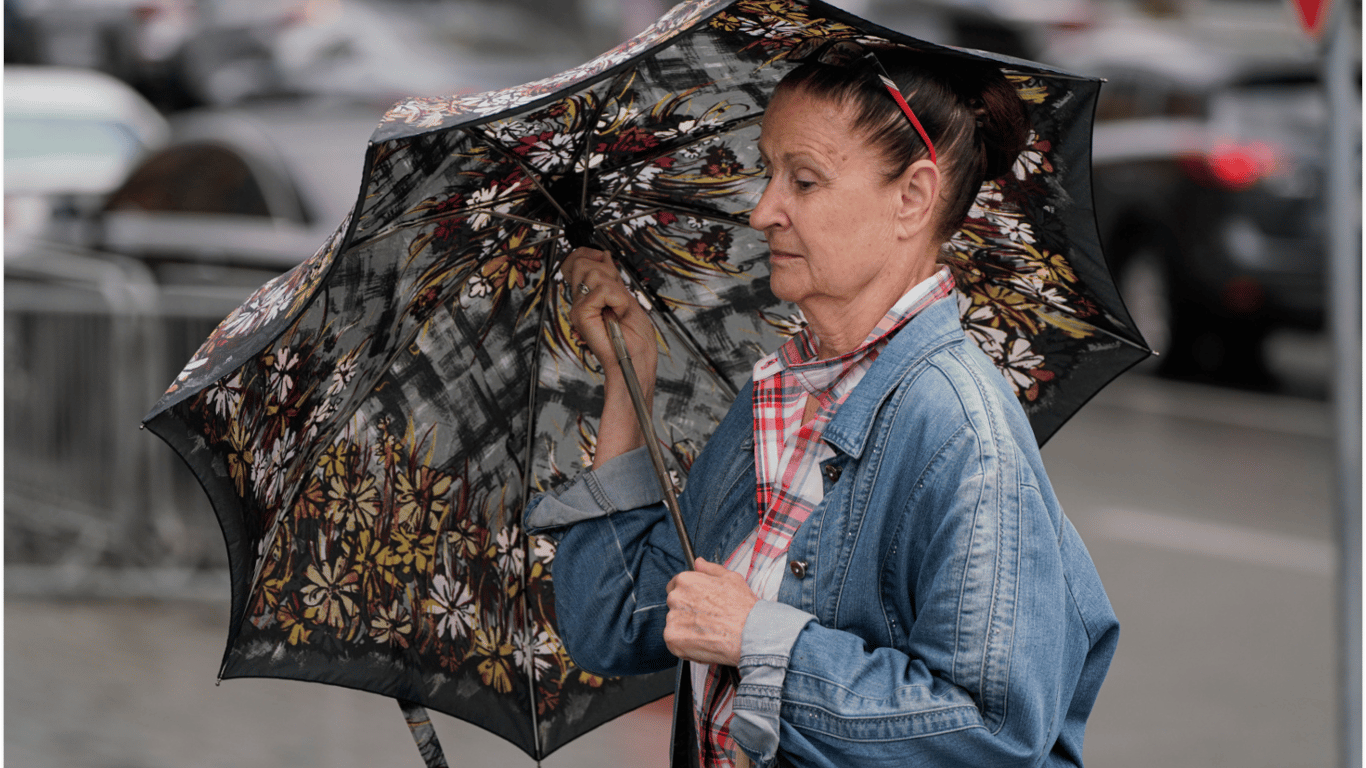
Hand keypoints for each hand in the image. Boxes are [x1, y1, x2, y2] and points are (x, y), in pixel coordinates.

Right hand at [562, 247, 658, 464]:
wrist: (637, 360)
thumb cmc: (635, 338)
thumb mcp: (626, 297)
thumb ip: (611, 277)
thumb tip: (603, 256)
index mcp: (589, 297)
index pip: (577, 260)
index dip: (591, 254)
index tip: (606, 262)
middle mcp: (580, 302)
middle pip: (582, 261)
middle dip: (606, 271)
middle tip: (618, 296)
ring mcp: (579, 309)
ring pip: (593, 273)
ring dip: (615, 288)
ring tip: (619, 308)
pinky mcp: (582, 315)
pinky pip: (602, 289)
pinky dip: (617, 299)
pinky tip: (618, 313)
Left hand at [664, 559, 758, 666]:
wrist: (749, 634)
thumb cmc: (742, 608)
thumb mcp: (731, 578)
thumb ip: (710, 569)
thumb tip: (698, 563)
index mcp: (686, 581)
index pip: (674, 585)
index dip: (687, 595)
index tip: (696, 603)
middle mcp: (675, 598)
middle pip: (674, 605)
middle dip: (686, 611)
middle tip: (706, 619)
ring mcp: (672, 620)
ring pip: (674, 624)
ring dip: (686, 629)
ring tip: (708, 632)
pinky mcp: (673, 640)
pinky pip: (675, 642)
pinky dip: (686, 645)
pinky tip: (704, 642)